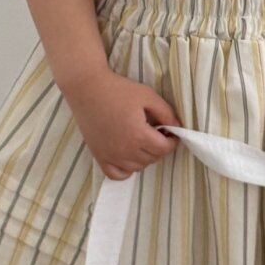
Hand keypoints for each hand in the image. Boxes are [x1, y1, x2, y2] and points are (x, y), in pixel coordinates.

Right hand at [62, 65, 180, 179]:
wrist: (87, 89)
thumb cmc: (118, 89)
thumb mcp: (147, 96)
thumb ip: (166, 113)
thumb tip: (177, 128)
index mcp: (138, 135)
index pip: (164, 149)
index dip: (172, 141)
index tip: (171, 133)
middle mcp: (124, 150)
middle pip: (152, 159)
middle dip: (160, 147)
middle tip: (156, 133)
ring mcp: (110, 156)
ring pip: (138, 167)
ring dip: (145, 157)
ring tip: (142, 140)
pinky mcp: (99, 156)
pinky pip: (117, 175)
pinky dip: (126, 169)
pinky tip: (128, 155)